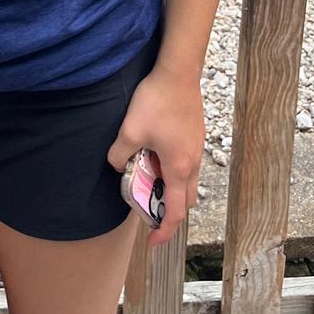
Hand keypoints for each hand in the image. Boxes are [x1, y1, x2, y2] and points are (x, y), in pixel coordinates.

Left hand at [107, 66, 203, 246]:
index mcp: (178, 168)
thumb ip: (120, 154)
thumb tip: (116, 166)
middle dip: (169, 211)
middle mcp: (193, 163)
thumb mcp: (129, 130)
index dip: (165, 230)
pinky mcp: (195, 135)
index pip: (176, 211)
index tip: (153, 240)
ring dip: (171, 188)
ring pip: (187, 181)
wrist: (178, 72)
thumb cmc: (156, 101)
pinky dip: (173, 171)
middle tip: (149, 209)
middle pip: (186, 199)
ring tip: (148, 180)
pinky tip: (155, 155)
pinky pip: (186, 164)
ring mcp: (197, 148)